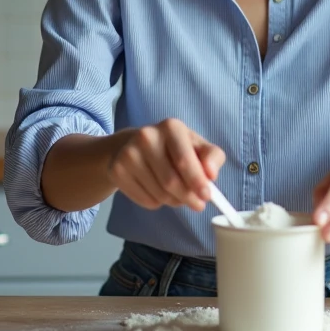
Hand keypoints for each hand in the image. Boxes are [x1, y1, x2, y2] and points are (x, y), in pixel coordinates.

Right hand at [106, 118, 225, 211]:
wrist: (135, 145)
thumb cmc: (175, 148)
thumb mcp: (198, 146)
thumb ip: (212, 157)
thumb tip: (211, 175)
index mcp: (171, 127)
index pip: (184, 160)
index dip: (197, 181)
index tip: (207, 196)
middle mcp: (146, 136)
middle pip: (170, 181)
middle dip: (187, 197)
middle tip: (196, 204)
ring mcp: (128, 153)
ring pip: (159, 194)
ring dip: (174, 201)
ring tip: (176, 193)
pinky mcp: (117, 170)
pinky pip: (145, 201)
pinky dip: (157, 203)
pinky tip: (157, 191)